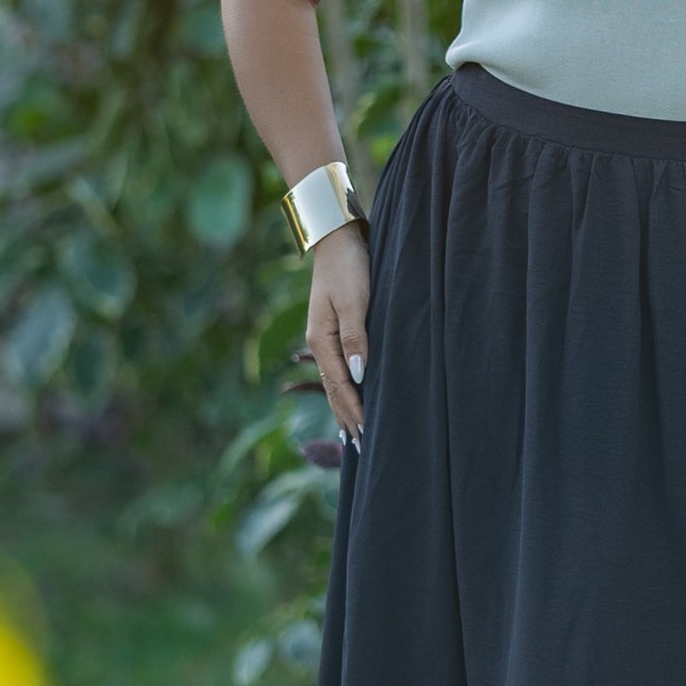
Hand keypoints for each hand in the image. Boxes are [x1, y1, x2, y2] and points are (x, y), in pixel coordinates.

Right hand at [307, 229, 369, 443]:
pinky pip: (337, 368)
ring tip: (351, 433)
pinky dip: (343, 389)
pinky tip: (349, 397)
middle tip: (361, 447)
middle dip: (346, 417)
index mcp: (322, 339)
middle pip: (333, 389)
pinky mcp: (333, 329)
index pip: (339, 385)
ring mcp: (324, 337)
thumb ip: (356, 338)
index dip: (353, 411)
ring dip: (343, 407)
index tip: (365, 435)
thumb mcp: (355, 300)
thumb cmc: (349, 266)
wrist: (337, 237)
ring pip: (333, 381)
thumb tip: (358, 375)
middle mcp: (319, 342)